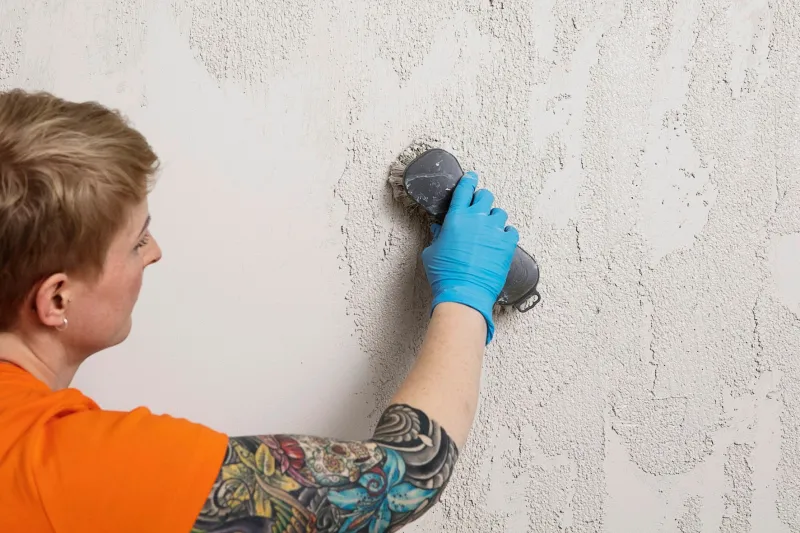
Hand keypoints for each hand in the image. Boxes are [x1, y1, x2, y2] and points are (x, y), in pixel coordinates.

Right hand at [421, 171, 518, 343]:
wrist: (464, 292)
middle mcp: (476, 219)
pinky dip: (505, 234)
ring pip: (499, 213)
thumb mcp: (432, 252)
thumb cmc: (444, 274)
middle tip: (479, 208)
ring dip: (493, 219)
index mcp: (456, 218)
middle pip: (485, 196)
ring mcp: (493, 231)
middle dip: (482, 200)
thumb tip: (438, 229)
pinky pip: (511, 231)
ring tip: (488, 230)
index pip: (464, 190)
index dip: (469, 181)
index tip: (472, 177)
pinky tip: (499, 242)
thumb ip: (437, 236)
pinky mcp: (506, 244)